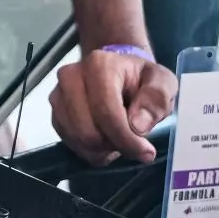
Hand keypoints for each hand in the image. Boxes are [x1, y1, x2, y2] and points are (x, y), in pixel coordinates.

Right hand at [49, 50, 175, 164]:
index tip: (146, 152)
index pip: (106, 111)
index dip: (126, 138)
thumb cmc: (140, 78)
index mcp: (99, 65)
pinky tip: (107, 139)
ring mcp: (59, 95)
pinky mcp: (55, 113)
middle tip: (133, 145)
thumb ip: (156, 99)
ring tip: (120, 139)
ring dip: (102, 149)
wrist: (119, 72)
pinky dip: (91, 150)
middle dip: (114, 145)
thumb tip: (138, 124)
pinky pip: (71, 143)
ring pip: (78, 140)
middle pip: (87, 131)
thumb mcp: (162, 82)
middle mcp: (71, 77)